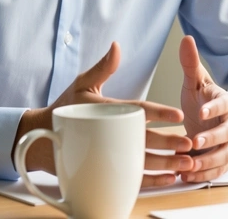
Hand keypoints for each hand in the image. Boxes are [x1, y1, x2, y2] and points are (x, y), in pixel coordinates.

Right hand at [14, 42, 192, 187]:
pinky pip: (131, 178)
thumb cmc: (64, 108)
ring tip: (185, 163)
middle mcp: (107, 134)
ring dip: (165, 165)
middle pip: (142, 141)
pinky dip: (152, 181)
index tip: (177, 115)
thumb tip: (116, 46)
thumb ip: (103, 67)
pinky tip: (169, 178)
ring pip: (140, 163)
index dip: (158, 113)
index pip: (136, 111)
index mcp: (105, 111)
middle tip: (189, 143)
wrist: (38, 138)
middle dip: (167, 144)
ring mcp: (105, 154)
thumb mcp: (82, 84)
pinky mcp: (103, 169)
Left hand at [178, 35, 227, 181]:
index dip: (215, 108)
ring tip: (188, 165)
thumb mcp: (197, 83)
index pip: (225, 103)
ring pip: (225, 155)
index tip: (201, 111)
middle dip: (213, 138)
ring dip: (207, 161)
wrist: (223, 123)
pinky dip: (205, 174)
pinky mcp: (226, 160)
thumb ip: (191, 64)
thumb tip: (186, 39)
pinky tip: (187, 177)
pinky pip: (219, 170)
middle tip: (195, 142)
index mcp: (226, 102)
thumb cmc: (206, 102)